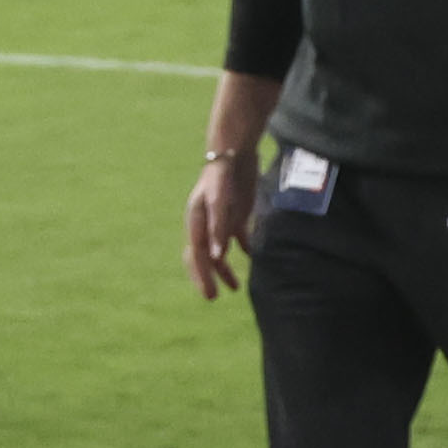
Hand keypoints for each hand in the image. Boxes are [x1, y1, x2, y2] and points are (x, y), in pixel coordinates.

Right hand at [183, 153, 252, 299]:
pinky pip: (235, 236)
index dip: (201, 275)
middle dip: (207, 277)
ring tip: (235, 289)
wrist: (233, 149)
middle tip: (213, 298)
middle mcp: (205, 222)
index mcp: (197, 220)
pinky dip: (242, 249)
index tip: (209, 294)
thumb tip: (217, 257)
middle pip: (203, 256)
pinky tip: (251, 258)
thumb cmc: (225, 174)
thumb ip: (218, 226)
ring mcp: (219, 218)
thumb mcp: (220, 200)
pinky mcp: (234, 212)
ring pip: (218, 250)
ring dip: (224, 269)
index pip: (197, 255)